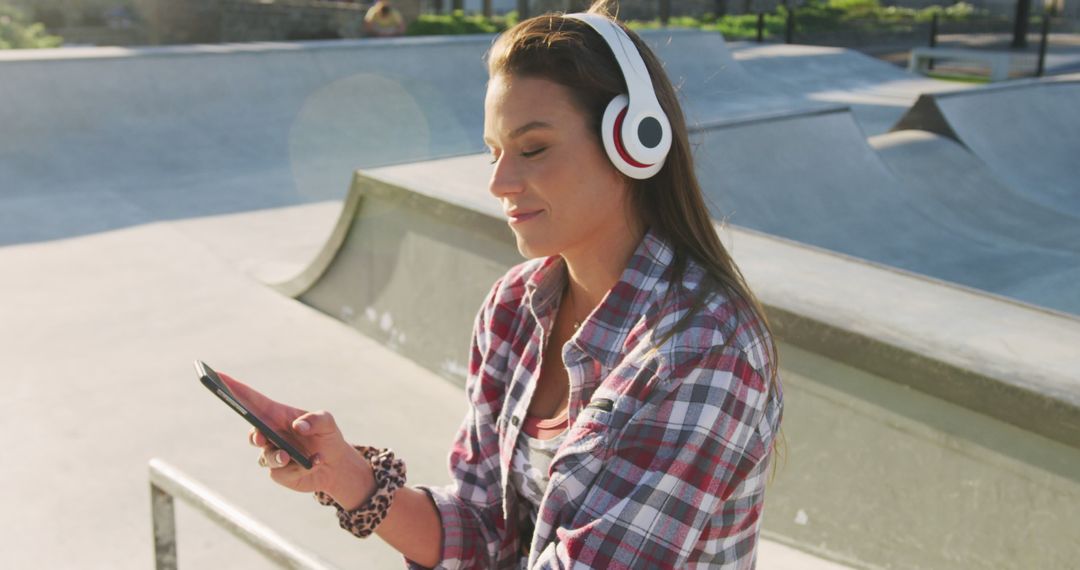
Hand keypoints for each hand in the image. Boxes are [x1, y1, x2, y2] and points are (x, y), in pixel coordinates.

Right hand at [219, 372, 374, 504]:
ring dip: (277, 456)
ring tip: (291, 457)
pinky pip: (281, 471)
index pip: (252, 400)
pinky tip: (313, 463)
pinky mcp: (278, 472)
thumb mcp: (327, 422)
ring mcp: (272, 453)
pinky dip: (298, 468)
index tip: (218, 376)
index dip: (234, 388)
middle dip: (254, 435)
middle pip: (252, 431)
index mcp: (277, 415)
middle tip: (261, 437)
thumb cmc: (327, 436)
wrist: (335, 465)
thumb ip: (316, 420)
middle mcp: (271, 433)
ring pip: (265, 456)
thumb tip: (298, 426)